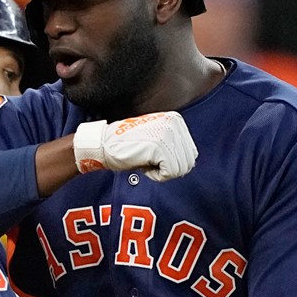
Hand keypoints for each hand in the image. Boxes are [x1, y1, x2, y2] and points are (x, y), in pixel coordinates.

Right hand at [73, 112, 197, 181]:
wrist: (105, 144)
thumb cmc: (128, 146)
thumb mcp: (156, 138)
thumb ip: (173, 144)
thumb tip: (189, 161)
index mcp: (176, 119)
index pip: (191, 153)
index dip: (173, 163)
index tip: (154, 158)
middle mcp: (174, 123)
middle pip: (188, 162)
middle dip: (169, 169)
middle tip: (150, 162)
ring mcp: (167, 133)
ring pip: (180, 169)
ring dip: (162, 173)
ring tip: (146, 162)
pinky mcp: (160, 146)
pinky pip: (170, 173)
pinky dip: (156, 176)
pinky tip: (144, 166)